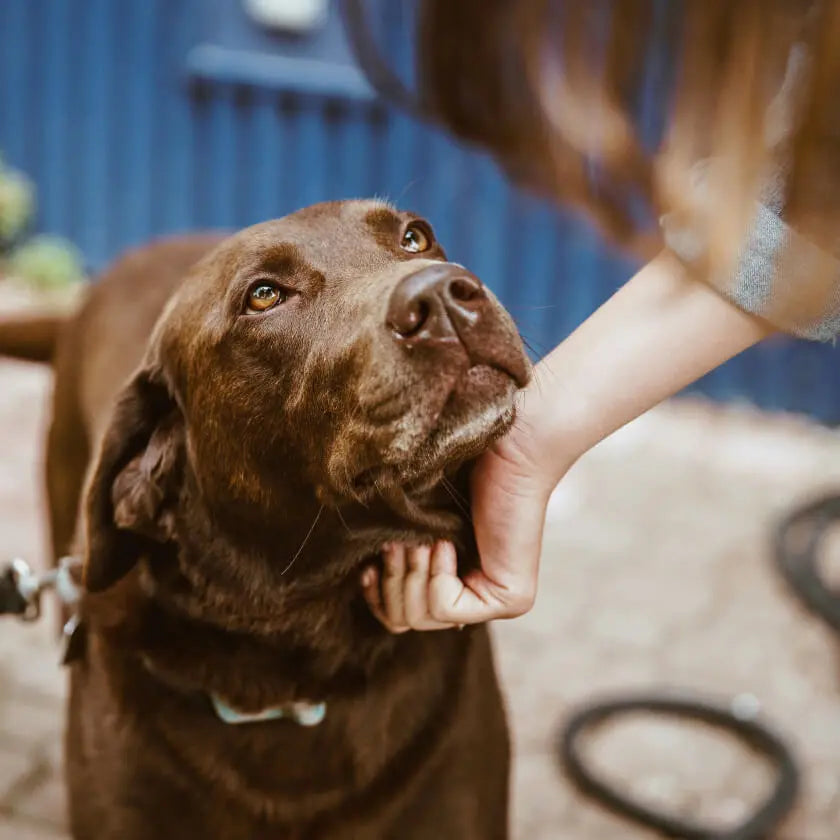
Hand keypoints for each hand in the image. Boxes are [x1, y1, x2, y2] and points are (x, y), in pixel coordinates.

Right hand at [361, 419, 558, 631]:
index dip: (377, 595)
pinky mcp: (512, 598)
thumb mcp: (412, 518)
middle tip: (398, 544)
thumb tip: (358, 577)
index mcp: (452, 578)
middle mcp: (477, 595)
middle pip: (405, 621)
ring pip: (421, 619)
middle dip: (392, 581)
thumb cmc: (457, 466)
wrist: (506, 444)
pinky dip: (436, 575)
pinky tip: (446, 542)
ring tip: (421, 540)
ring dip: (410, 575)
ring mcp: (497, 601)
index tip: (366, 568)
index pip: (400, 617)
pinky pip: (445, 608)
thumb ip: (392, 549)